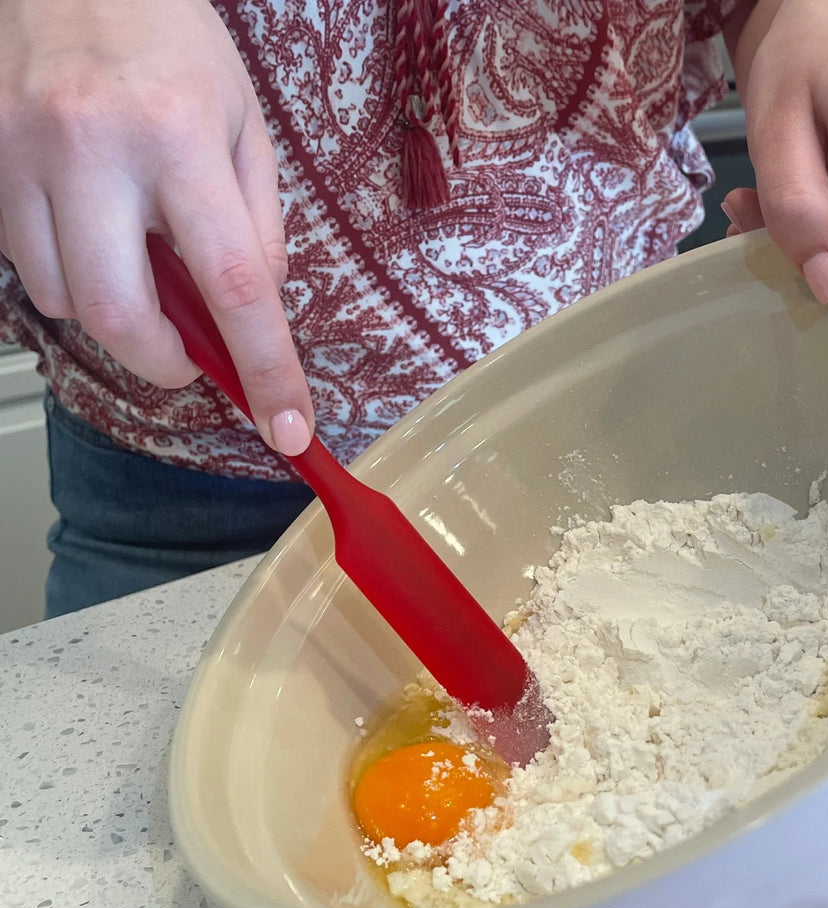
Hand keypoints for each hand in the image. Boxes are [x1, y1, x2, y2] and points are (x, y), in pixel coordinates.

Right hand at [0, 0, 312, 453]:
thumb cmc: (169, 43)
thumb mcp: (245, 126)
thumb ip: (259, 225)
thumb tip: (257, 309)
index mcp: (180, 140)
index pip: (235, 288)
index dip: (265, 372)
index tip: (287, 430)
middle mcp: (93, 151)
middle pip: (121, 315)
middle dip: (163, 361)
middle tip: (189, 355)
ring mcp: (23, 156)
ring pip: (63, 300)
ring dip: (112, 313)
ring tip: (135, 259)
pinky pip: (24, 264)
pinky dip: (68, 275)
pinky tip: (91, 231)